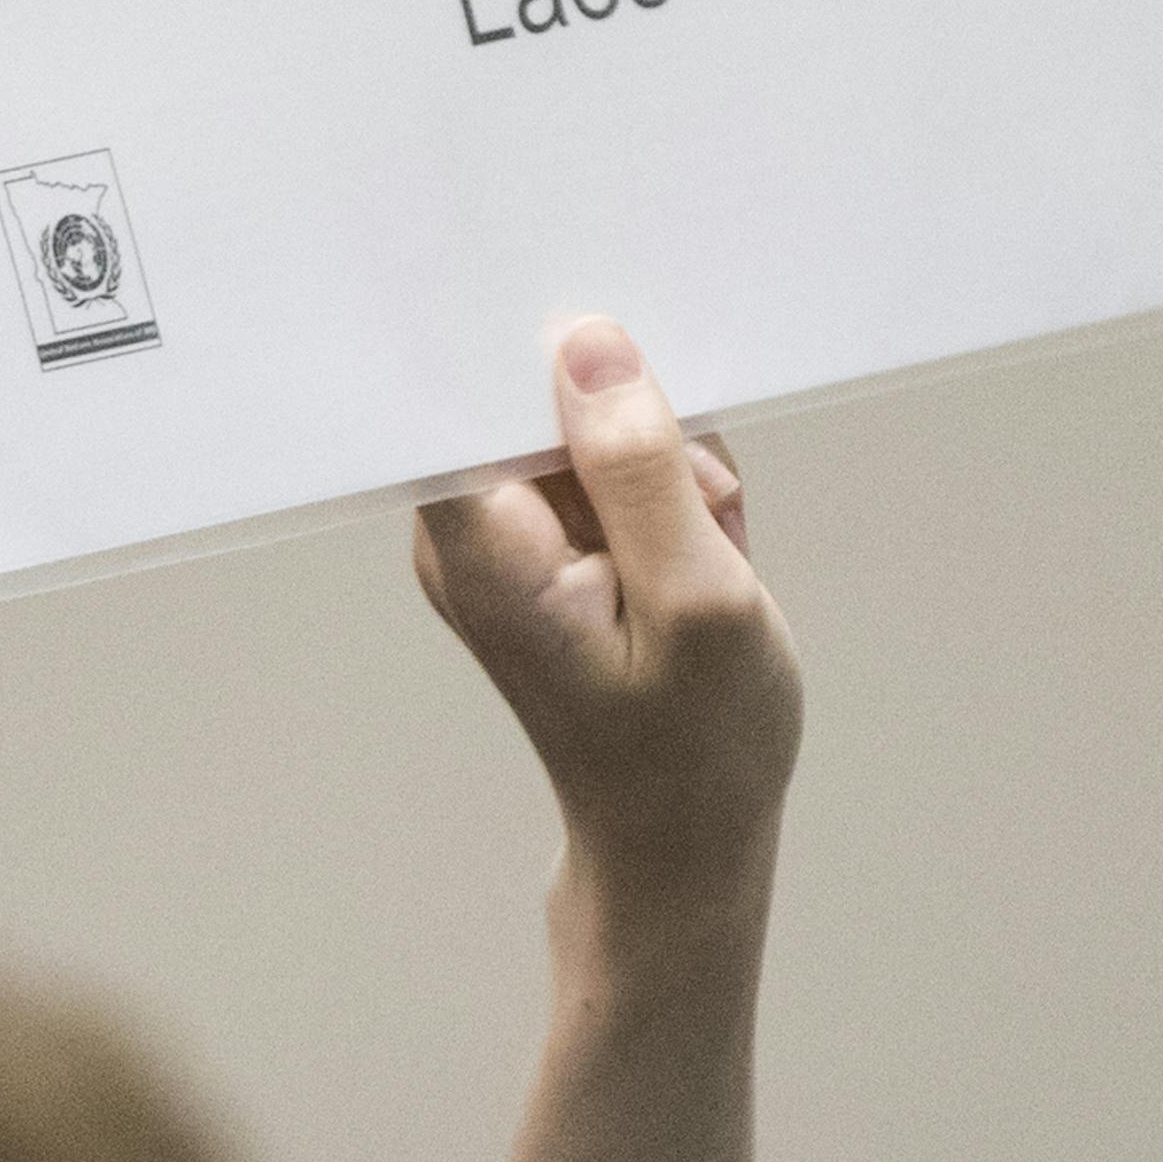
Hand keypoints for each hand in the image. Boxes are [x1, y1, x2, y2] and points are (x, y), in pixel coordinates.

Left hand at [414, 320, 802, 921]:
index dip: (520, 337)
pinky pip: (617, 468)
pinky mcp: (549, 542)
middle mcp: (470, 529)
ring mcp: (508, 534)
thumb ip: (644, 467)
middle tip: (703, 514)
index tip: (593, 316)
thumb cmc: (696, 753)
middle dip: (643, 426)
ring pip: (597, 426)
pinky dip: (676, 501)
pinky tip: (702, 558)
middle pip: (540, 391)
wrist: (682, 845)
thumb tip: (587, 345)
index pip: (455, 384)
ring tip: (708, 554)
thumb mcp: (700, 600)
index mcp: (481, 543)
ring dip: (674, 472)